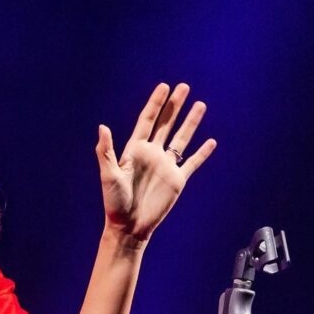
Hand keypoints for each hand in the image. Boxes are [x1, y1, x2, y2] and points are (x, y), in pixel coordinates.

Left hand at [96, 83, 216, 244]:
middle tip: (184, 87)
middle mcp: (152, 154)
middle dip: (174, 105)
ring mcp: (165, 166)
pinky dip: (202, 153)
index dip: (155, 103)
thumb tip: (102, 127)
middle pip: (166, 124)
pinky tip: (211, 142)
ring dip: (191, 122)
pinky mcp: (177, 180)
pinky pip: (192, 163)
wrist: (129, 226)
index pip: (147, 120)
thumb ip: (106, 151)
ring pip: (181, 138)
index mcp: (135, 150)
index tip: (164, 87)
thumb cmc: (114, 203)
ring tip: (200, 105)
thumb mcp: (108, 175)